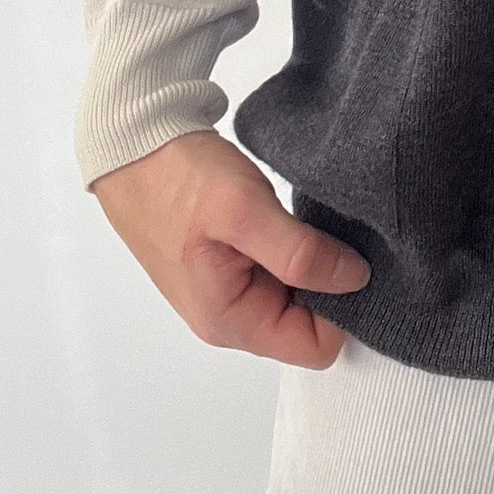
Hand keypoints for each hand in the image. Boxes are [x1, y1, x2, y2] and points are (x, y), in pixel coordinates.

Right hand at [90, 129, 371, 368]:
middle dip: (333, 285)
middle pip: (310, 324)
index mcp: (231, 321)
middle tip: (343, 234)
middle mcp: (231, 316)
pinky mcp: (232, 262)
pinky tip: (302, 218)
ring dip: (316, 263)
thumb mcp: (244, 211)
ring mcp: (230, 289)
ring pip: (299, 295)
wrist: (136, 146)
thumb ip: (299, 253)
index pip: (316, 347)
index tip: (357, 261)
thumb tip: (355, 280)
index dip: (346, 309)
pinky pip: (283, 270)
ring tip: (322, 222)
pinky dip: (299, 248)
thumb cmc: (178, 179)